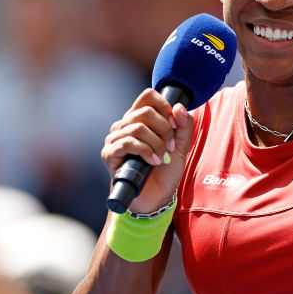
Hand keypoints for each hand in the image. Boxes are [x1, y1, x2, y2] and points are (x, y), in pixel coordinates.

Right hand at [102, 89, 193, 213]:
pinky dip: (145, 151)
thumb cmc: (165, 171)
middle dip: (164, 130)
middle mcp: (124, 125)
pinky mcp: (109, 154)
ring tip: (163, 158)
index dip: (164, 107)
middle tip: (171, 147)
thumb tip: (179, 106)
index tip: (174, 125)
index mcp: (139, 119)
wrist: (156, 197)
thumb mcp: (181, 146)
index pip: (147, 96)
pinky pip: (127, 143)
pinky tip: (153, 162)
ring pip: (137, 128)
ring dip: (157, 144)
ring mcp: (114, 139)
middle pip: (145, 112)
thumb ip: (183, 126)